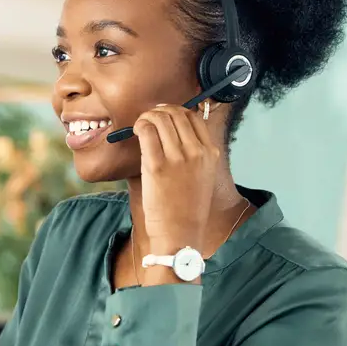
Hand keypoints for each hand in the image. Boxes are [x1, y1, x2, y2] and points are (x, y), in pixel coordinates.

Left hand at [132, 104, 220, 262]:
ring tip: (141, 126)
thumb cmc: (187, 207)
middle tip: (149, 119)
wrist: (180, 234)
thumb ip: (194, 152)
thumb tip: (172, 129)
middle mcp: (196, 152)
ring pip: (160, 118)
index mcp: (210, 153)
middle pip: (176, 113)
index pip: (193, 116)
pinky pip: (147, 132)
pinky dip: (139, 126)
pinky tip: (136, 131)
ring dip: (147, 117)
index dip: (175, 111)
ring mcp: (177, 158)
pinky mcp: (157, 165)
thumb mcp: (202, 175)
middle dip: (159, 111)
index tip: (164, 117)